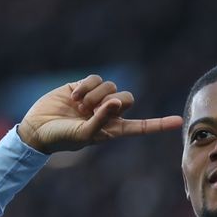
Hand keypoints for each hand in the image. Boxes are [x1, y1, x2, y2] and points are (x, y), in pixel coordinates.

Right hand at [16, 75, 181, 153]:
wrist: (38, 128)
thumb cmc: (62, 138)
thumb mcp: (84, 134)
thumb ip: (101, 119)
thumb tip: (116, 101)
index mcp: (113, 129)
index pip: (140, 126)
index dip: (158, 124)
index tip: (178, 122)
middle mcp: (108, 113)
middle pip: (128, 98)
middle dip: (114, 101)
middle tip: (92, 110)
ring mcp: (96, 99)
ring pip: (111, 86)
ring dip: (96, 94)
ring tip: (79, 105)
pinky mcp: (83, 86)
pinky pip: (95, 79)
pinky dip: (86, 86)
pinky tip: (73, 96)